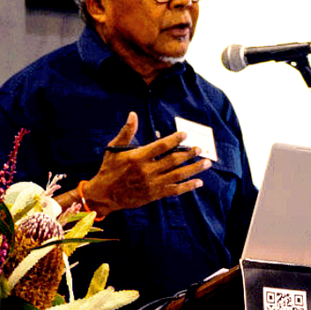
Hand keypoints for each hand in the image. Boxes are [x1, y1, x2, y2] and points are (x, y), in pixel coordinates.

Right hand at [79, 112, 209, 214]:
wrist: (104, 194)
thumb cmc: (109, 169)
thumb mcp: (114, 148)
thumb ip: (127, 132)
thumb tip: (133, 114)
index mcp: (138, 157)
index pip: (161, 146)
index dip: (174, 140)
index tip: (185, 135)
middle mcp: (147, 170)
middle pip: (173, 160)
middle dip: (189, 154)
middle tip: (200, 149)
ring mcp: (152, 184)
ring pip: (178, 175)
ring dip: (194, 169)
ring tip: (206, 163)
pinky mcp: (154, 194)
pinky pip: (174, 190)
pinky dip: (188, 187)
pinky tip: (198, 183)